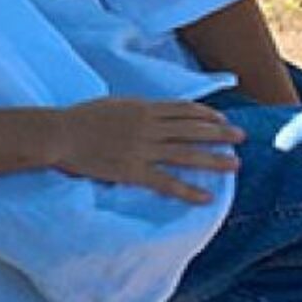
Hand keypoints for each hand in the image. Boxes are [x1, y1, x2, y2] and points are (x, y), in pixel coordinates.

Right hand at [49, 97, 244, 205]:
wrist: (60, 133)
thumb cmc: (80, 117)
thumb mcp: (114, 104)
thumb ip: (137, 109)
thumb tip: (152, 111)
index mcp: (144, 108)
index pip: (184, 109)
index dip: (206, 114)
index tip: (221, 119)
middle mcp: (149, 126)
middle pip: (192, 129)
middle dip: (220, 133)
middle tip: (241, 138)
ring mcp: (142, 149)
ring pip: (186, 153)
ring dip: (213, 159)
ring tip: (235, 164)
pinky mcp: (133, 171)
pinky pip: (166, 182)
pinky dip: (188, 190)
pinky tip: (206, 197)